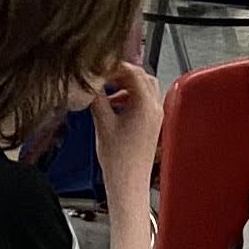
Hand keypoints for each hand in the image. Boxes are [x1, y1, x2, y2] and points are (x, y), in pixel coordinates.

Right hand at [89, 58, 163, 184]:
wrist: (128, 183)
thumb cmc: (120, 161)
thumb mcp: (102, 123)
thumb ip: (97, 98)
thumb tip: (92, 84)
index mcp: (145, 105)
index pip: (133, 72)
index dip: (115, 66)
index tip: (101, 66)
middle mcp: (155, 109)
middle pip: (142, 77)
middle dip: (122, 74)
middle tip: (104, 76)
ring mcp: (156, 117)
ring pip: (145, 89)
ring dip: (127, 86)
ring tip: (108, 92)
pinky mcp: (152, 125)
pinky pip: (144, 103)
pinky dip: (130, 98)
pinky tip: (115, 106)